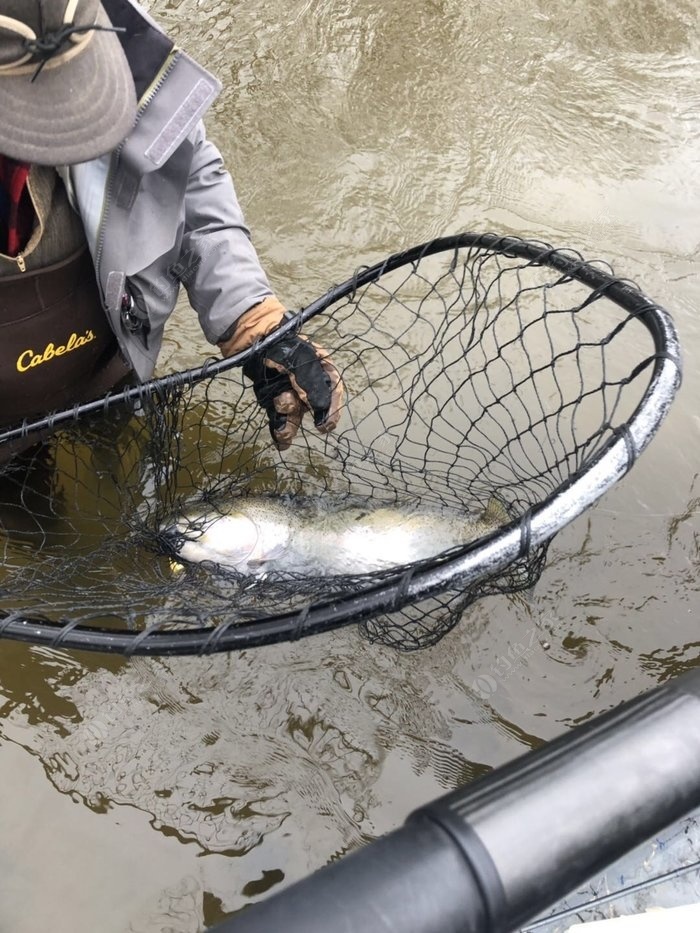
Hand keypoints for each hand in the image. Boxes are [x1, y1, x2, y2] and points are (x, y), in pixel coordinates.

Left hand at [218, 297, 343, 450]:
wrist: (252, 340)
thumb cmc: (281, 345)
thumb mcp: (300, 361)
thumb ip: (311, 385)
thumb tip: (320, 410)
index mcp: (321, 369)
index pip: (333, 391)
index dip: (332, 409)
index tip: (326, 425)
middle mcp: (307, 384)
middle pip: (313, 408)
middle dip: (311, 419)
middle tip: (316, 429)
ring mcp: (290, 393)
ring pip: (294, 416)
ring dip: (290, 426)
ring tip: (283, 433)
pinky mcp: (273, 399)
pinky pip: (278, 418)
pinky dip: (279, 431)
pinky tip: (281, 443)